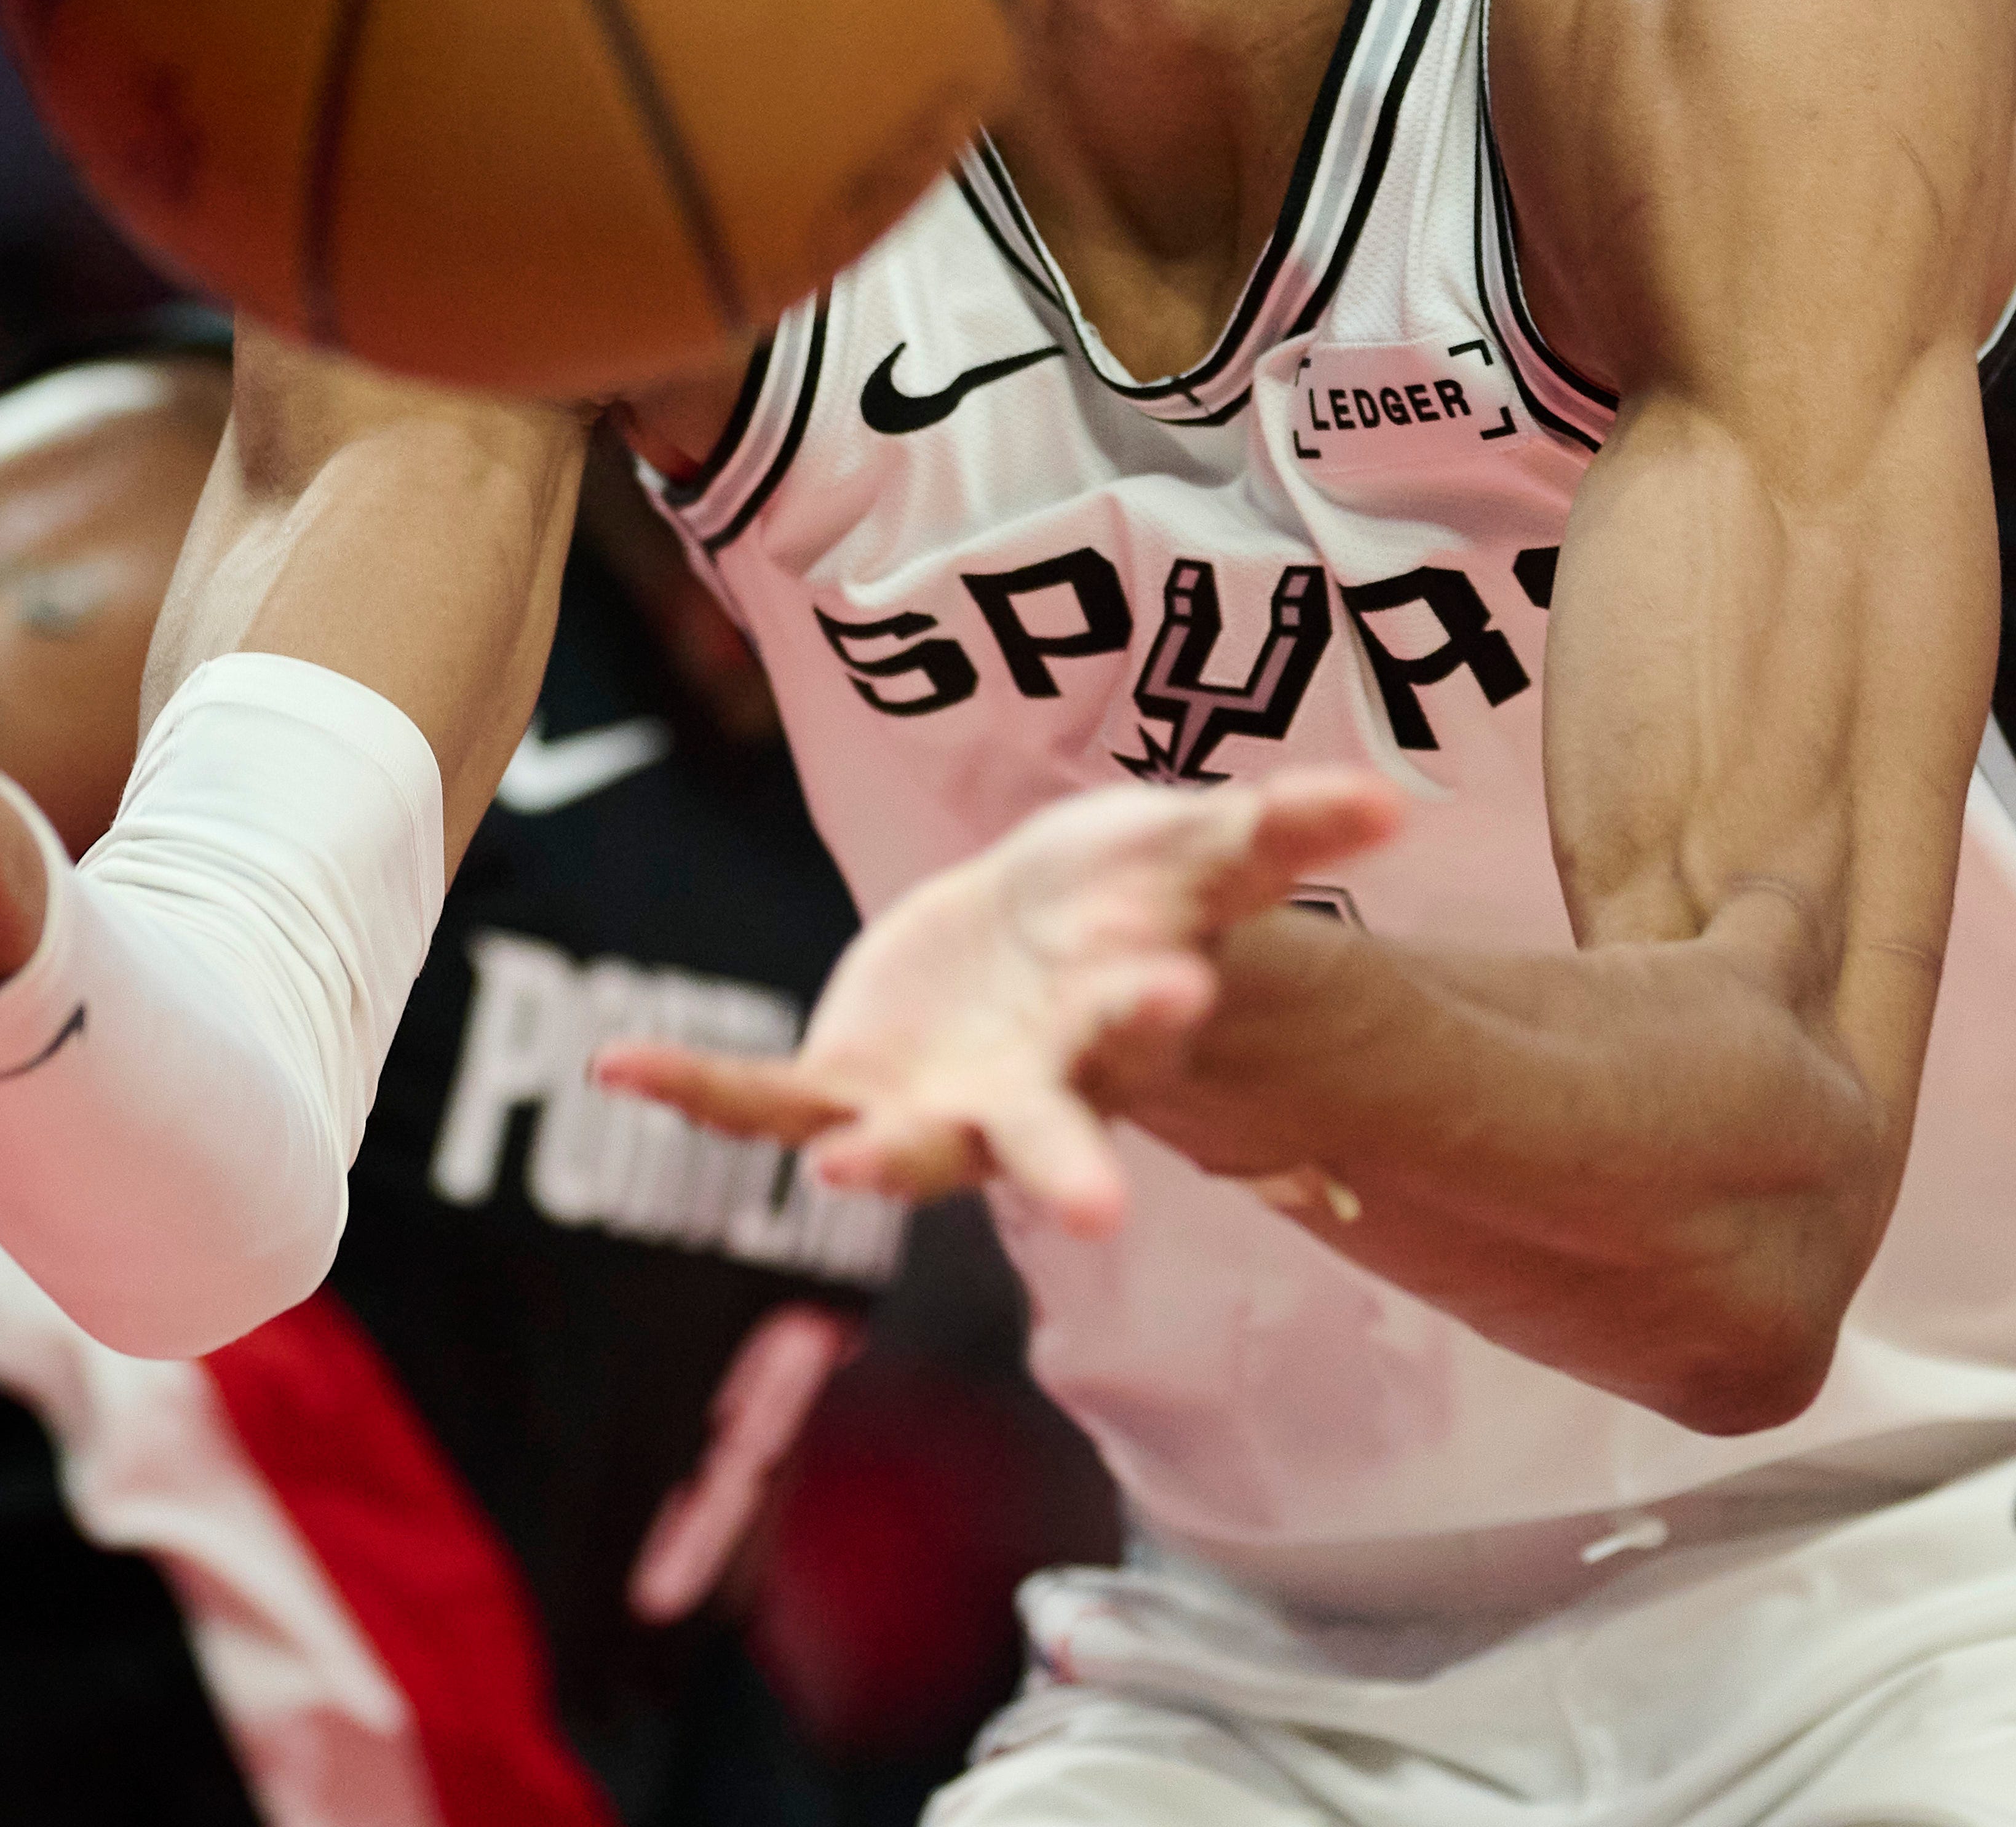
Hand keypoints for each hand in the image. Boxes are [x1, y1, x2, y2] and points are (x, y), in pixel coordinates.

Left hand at [597, 771, 1403, 1233]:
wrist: (1026, 936)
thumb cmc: (1120, 895)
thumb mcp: (1194, 843)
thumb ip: (1286, 829)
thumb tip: (1394, 803)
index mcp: (1117, 1023)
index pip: (1146, 1020)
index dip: (1159, 1002)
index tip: (1181, 982)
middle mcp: (1028, 1089)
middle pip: (1050, 1136)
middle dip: (1066, 1169)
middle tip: (1100, 1213)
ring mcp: (930, 1106)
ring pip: (903, 1152)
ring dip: (874, 1161)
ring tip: (838, 1172)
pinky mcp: (841, 1090)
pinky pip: (760, 1100)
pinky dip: (696, 1089)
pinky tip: (620, 1068)